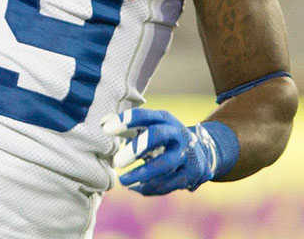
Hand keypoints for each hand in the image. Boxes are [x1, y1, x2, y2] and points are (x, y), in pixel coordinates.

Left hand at [101, 109, 225, 194]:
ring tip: (122, 180)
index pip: (142, 115)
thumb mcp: (150, 127)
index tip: (106, 130)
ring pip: (164, 165)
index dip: (124, 121)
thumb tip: (102, 123)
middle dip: (135, 149)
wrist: (201, 152)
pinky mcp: (191, 174)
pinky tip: (136, 187)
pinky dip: (149, 187)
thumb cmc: (163, 138)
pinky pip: (168, 183)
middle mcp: (177, 134)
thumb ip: (127, 126)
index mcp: (164, 119)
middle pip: (157, 136)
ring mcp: (186, 154)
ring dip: (141, 175)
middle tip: (116, 162)